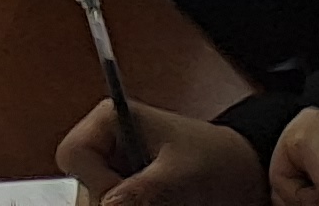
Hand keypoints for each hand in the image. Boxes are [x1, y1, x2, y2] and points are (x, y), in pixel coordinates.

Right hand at [57, 98, 258, 204]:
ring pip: (103, 202)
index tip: (127, 193)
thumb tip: (107, 205)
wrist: (245, 177)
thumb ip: (141, 190)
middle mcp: (107, 146)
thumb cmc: (217, 159)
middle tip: (155, 201)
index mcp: (110, 121)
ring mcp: (117, 172)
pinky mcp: (128, 194)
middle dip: (118, 202)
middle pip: (86, 187)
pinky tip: (167, 204)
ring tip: (169, 201)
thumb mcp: (180, 175)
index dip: (96, 180)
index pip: (73, 154)